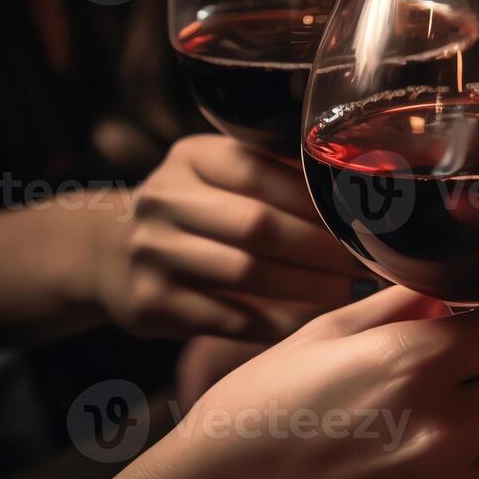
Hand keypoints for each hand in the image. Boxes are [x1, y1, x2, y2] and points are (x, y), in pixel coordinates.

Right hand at [94, 134, 370, 339]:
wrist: (115, 255)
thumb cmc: (200, 213)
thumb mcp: (223, 177)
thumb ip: (279, 177)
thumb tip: (362, 193)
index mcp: (192, 157)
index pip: (261, 170)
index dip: (316, 199)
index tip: (360, 220)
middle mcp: (164, 199)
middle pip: (258, 224)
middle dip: (321, 248)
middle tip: (364, 263)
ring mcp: (152, 252)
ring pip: (246, 273)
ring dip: (307, 287)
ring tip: (346, 291)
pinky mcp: (150, 303)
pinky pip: (229, 317)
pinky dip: (277, 321)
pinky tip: (308, 321)